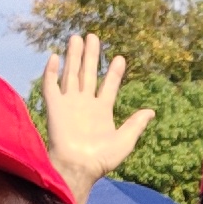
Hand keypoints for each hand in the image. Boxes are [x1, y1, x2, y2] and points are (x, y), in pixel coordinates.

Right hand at [37, 33, 154, 188]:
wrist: (78, 167)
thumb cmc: (101, 158)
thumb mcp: (125, 140)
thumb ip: (136, 124)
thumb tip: (151, 112)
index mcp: (102, 111)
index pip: (109, 86)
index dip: (114, 72)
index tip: (120, 58)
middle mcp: (85, 104)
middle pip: (88, 74)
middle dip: (91, 55)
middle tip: (93, 36)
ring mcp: (69, 104)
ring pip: (71, 74)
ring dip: (74, 56)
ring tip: (77, 38)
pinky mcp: (54, 107)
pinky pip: (51, 85)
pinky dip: (52, 71)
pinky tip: (56, 56)